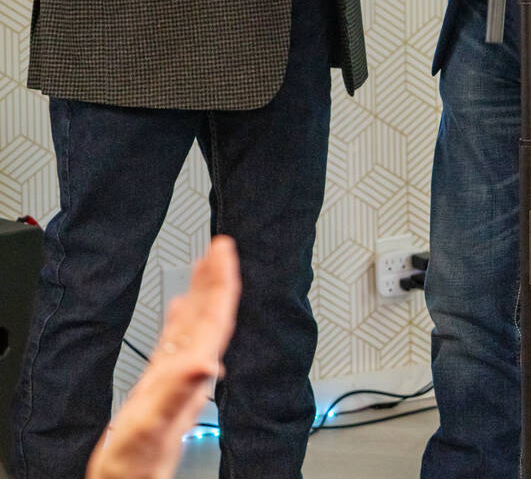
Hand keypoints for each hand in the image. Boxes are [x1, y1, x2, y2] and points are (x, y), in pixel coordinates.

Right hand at [86, 236, 240, 478]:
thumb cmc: (134, 465)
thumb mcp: (152, 424)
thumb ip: (180, 392)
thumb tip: (209, 361)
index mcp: (192, 372)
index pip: (217, 317)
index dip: (223, 282)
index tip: (225, 251)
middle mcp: (190, 371)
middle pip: (211, 315)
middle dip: (217, 278)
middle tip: (220, 245)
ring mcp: (176, 375)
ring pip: (196, 324)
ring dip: (202, 292)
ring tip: (205, 264)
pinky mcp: (160, 383)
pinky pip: (176, 339)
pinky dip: (180, 316)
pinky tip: (179, 306)